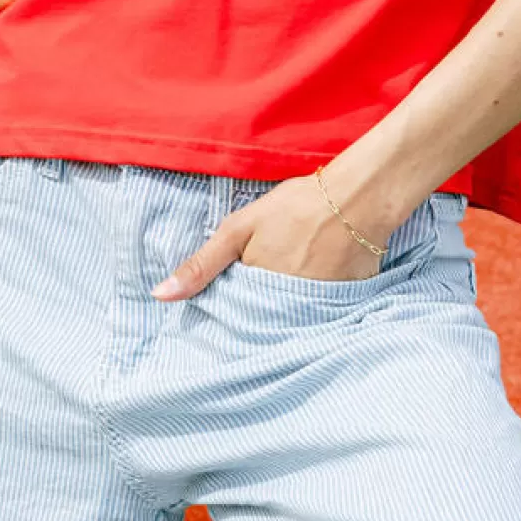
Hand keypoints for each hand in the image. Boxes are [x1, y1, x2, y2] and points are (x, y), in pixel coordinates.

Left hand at [153, 173, 382, 300]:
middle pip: (262, 322)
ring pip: (291, 321)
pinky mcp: (343, 308)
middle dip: (258, 313)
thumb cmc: (297, 205)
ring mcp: (315, 311)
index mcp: (255, 291)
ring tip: (294, 284)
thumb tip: (160, 296)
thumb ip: (201, 264)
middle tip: (269, 284)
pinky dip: (317, 308)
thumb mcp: (240, 228)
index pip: (233, 315)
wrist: (360, 198)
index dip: (230, 307)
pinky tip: (320, 284)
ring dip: (286, 312)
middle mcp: (284, 309)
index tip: (231, 300)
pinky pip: (321, 317)